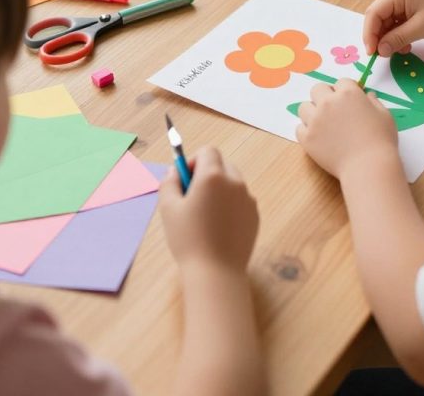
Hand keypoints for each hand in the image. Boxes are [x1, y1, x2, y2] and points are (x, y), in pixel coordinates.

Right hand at [159, 146, 258, 272]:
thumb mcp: (168, 209)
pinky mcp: (255, 215)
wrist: (215, 273)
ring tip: (205, 215)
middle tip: (192, 197)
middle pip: (222, 164)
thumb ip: (169, 183)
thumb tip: (175, 171)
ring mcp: (248, 199)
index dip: (194, 160)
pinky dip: (230, 205)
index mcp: (213, 176)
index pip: (208, 151)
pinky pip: (241, 200)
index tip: (185, 179)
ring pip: (232, 182)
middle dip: (207, 174)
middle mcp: (235, 182)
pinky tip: (219, 228)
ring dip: (219, 189)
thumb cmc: (188, 239)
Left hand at [297, 79, 397, 180]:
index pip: (341, 82)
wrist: (368, 167)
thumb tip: (368, 96)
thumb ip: (374, 102)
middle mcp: (328, 102)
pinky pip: (299, 128)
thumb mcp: (384, 115)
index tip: (350, 101)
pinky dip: (307, 131)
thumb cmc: (381, 140)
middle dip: (325, 96)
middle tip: (334, 110)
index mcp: (348, 93)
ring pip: (304, 107)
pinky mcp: (307, 138)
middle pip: (317, 89)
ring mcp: (315, 120)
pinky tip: (318, 137)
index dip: (347, 91)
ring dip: (312, 112)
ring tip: (323, 124)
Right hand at [363, 0, 423, 57]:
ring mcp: (405, 3)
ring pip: (387, 24)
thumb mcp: (420, 28)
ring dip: (389, 39)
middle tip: (380, 55)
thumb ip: (397, 39)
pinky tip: (406, 47)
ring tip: (398, 52)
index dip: (369, 33)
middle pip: (378, 18)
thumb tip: (379, 50)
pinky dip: (398, 38)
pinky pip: (397, 26)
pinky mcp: (411, 12)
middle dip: (378, 37)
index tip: (371, 52)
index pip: (374, 13)